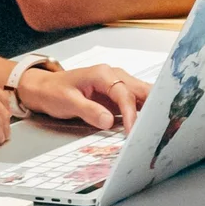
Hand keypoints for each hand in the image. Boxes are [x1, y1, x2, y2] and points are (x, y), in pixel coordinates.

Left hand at [19, 63, 148, 132]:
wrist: (44, 88)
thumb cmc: (54, 92)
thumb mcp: (68, 102)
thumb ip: (89, 111)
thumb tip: (109, 121)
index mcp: (103, 74)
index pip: (124, 94)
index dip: (131, 113)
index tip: (133, 130)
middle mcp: (114, 76)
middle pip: (141, 90)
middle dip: (152, 107)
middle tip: (160, 126)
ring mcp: (117, 85)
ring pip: (142, 95)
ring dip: (151, 109)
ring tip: (158, 127)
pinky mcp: (117, 95)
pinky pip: (135, 102)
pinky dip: (143, 112)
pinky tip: (149, 124)